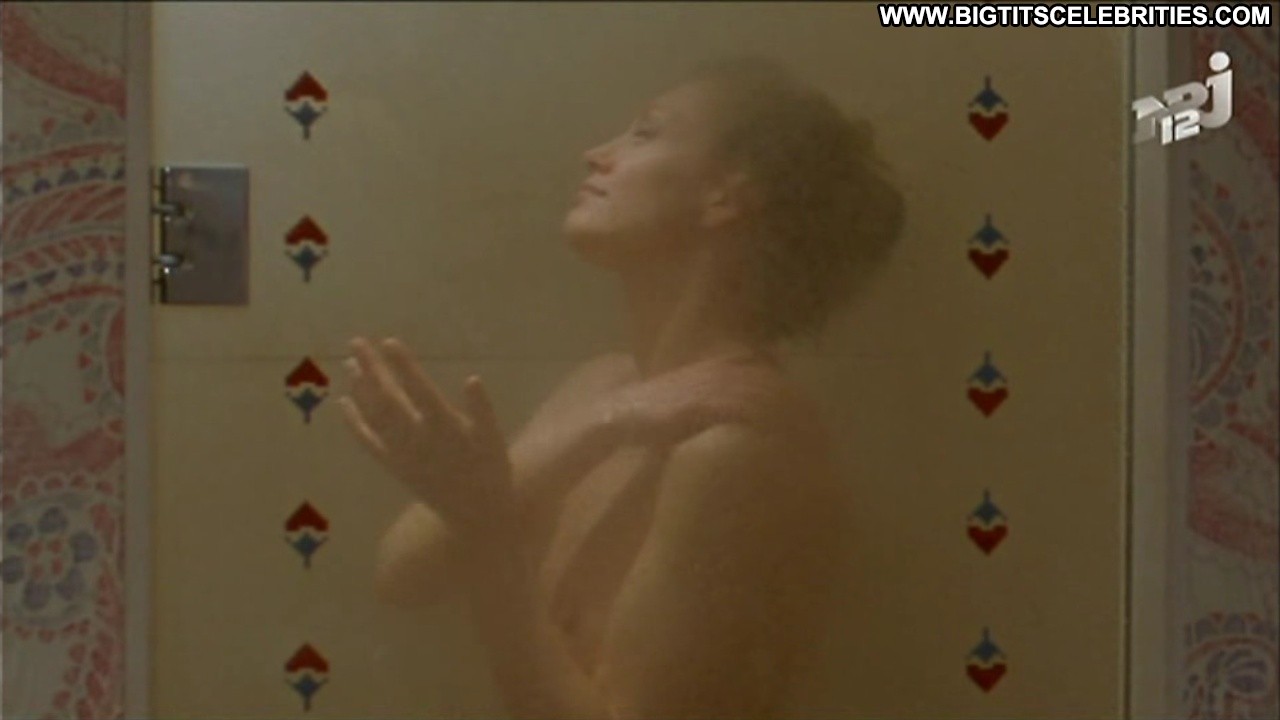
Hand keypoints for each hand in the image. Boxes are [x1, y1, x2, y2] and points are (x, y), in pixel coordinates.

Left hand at [338, 337, 516, 539]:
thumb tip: (472, 378)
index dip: (404, 366)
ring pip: (374, 417)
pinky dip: (354, 423)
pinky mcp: (393, 466)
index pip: (420, 391)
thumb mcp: (494, 437)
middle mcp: (418, 439)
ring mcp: (402, 454)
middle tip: (356, 343)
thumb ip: (482, 408)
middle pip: (388, 399)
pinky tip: (343, 402)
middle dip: (371, 369)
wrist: (475, 513)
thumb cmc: (490, 468)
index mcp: (445, 427)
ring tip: (349, 363)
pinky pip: (368, 442)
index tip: (388, 341)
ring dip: (360, 389)